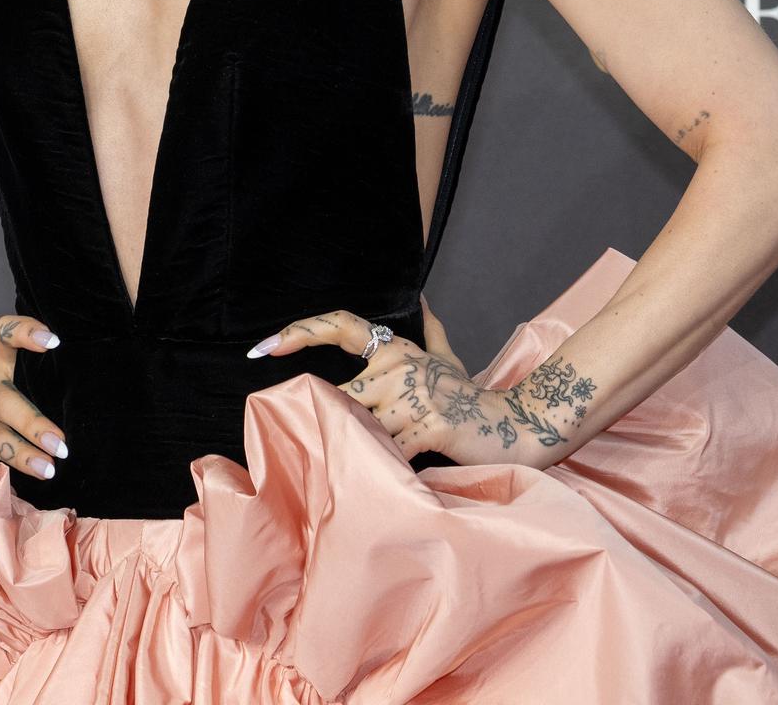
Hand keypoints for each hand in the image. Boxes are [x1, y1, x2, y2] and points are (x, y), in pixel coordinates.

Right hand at [0, 313, 69, 482]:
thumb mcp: (7, 354)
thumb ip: (28, 344)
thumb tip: (59, 347)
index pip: (7, 336)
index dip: (27, 334)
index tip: (53, 341)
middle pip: (5, 403)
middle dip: (32, 424)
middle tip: (61, 446)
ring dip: (20, 456)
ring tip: (47, 470)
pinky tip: (16, 497)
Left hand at [246, 307, 575, 469]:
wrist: (513, 426)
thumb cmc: (472, 400)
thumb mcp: (449, 360)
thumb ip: (432, 332)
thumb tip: (424, 300)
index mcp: (397, 350)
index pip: (342, 327)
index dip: (300, 332)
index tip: (263, 347)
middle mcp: (401, 366)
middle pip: (344, 397)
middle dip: (338, 426)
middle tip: (339, 451)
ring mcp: (416, 395)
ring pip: (362, 427)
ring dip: (362, 452)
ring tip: (379, 470)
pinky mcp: (429, 425)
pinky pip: (387, 452)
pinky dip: (383, 468)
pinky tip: (391, 478)